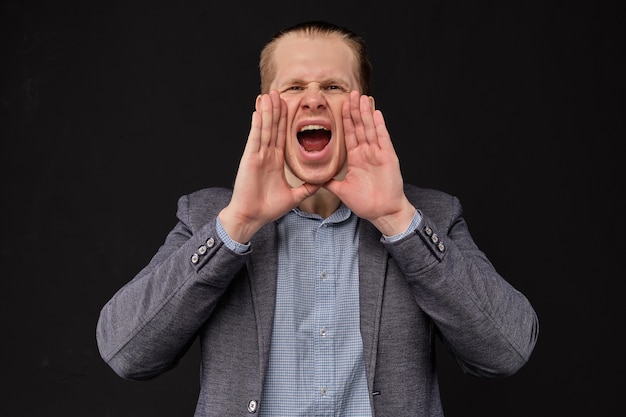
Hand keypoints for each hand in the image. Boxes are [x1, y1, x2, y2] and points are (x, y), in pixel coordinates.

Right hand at [218, 90, 317, 242]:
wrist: (252, 217)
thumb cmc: (268, 208)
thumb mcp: (294, 196)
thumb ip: (308, 186)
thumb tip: (323, 181)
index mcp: (275, 161)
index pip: (282, 135)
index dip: (285, 120)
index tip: (289, 105)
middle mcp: (266, 155)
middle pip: (273, 127)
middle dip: (276, 109)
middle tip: (278, 92)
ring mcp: (257, 155)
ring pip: (264, 128)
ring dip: (267, 111)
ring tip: (268, 95)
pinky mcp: (250, 159)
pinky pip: (255, 138)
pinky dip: (257, 124)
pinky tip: (258, 111)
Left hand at [324, 91, 415, 235]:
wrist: (382, 212)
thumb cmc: (365, 203)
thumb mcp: (341, 190)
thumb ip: (328, 182)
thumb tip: (312, 178)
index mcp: (356, 158)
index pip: (349, 134)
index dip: (345, 119)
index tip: (341, 104)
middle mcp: (367, 153)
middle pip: (359, 127)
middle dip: (355, 110)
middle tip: (351, 93)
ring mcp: (378, 154)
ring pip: (370, 129)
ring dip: (365, 113)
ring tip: (361, 97)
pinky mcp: (388, 157)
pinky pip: (383, 139)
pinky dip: (379, 126)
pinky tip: (376, 113)